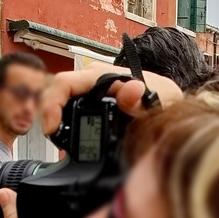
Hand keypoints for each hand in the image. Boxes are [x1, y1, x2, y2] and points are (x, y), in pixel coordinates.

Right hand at [37, 67, 182, 136]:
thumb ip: (143, 99)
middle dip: (50, 115)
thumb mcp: (159, 99)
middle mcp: (92, 79)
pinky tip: (70, 138)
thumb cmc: (163, 96)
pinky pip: (71, 108)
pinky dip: (66, 122)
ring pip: (61, 102)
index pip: (65, 83)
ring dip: (57, 120)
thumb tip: (131, 88)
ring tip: (61, 143)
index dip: (51, 104)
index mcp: (104, 75)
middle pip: (57, 93)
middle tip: (54, 138)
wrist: (168, 101)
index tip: (52, 128)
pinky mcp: (91, 101)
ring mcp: (89, 90)